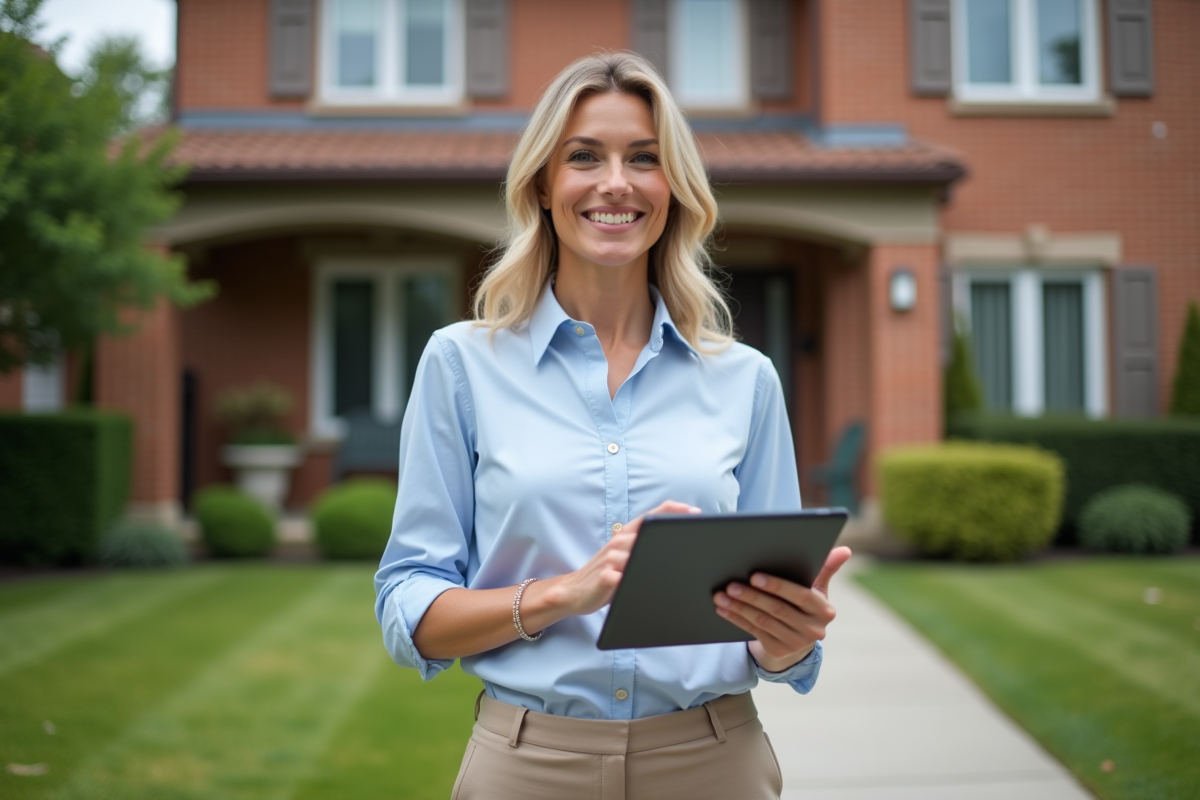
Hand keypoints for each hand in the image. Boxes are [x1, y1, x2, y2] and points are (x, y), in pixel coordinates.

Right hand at [547, 500, 699, 616]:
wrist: (574, 591)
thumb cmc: (606, 574)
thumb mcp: (624, 556)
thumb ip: (642, 546)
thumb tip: (675, 543)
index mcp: (625, 535)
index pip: (650, 516)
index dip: (672, 510)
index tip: (695, 512)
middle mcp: (618, 543)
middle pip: (648, 532)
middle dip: (670, 533)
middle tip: (693, 536)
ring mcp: (610, 560)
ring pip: (637, 553)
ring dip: (655, 557)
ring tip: (678, 563)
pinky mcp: (605, 578)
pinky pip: (623, 577)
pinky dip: (634, 579)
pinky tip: (647, 584)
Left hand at [713, 545, 851, 672]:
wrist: (798, 639)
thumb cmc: (805, 604)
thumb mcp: (817, 588)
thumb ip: (826, 568)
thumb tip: (845, 549)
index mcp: (824, 610)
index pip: (800, 595)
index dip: (777, 586)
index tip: (755, 576)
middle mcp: (813, 630)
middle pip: (778, 610)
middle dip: (752, 596)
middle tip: (730, 584)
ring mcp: (796, 643)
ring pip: (763, 622)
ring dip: (739, 608)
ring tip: (721, 595)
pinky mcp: (779, 651)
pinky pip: (754, 632)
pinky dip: (736, 619)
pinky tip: (723, 609)